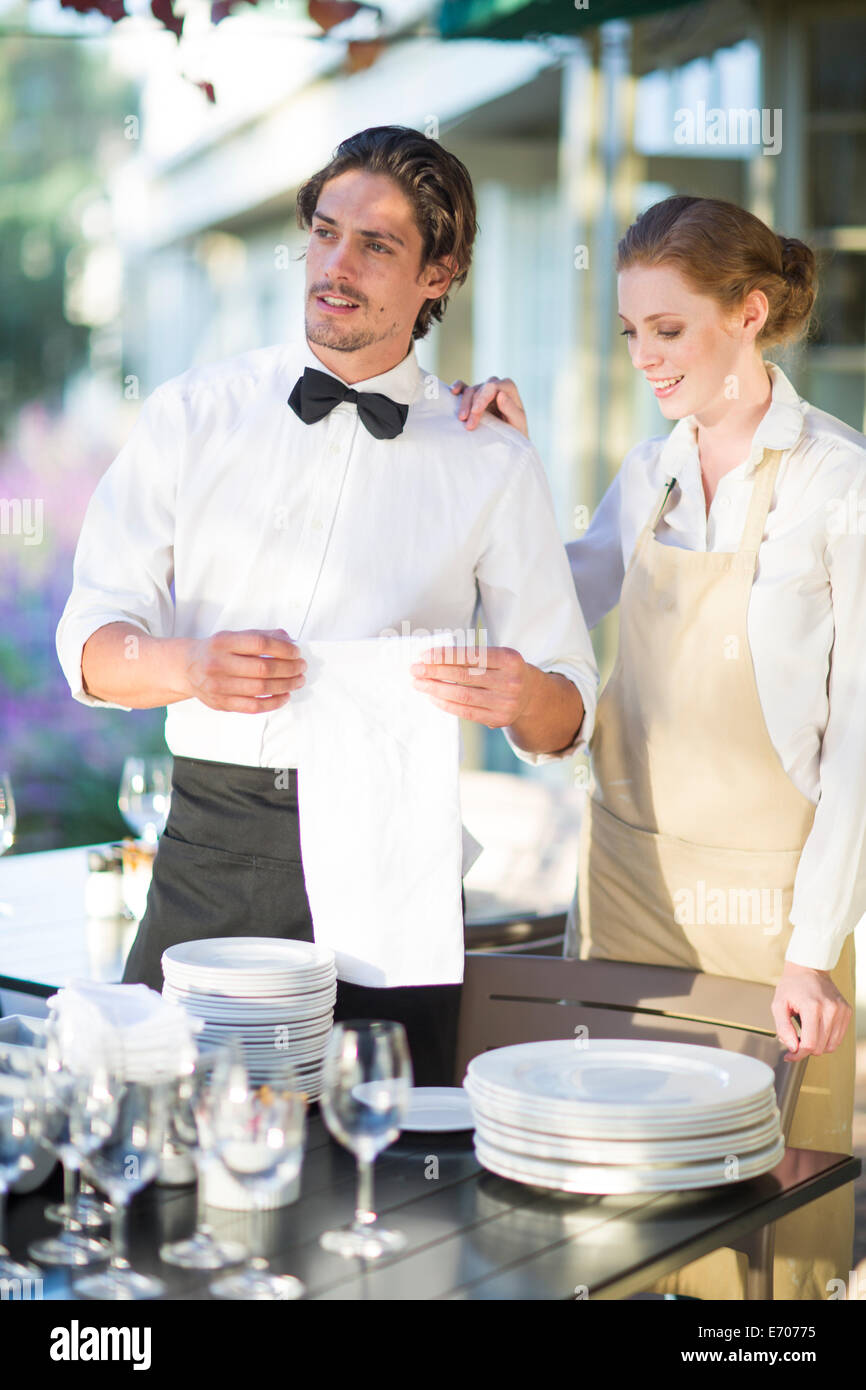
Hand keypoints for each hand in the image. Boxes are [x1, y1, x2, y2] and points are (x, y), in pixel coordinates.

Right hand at [183, 629, 305, 712]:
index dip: (283, 648)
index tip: (296, 652)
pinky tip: (285, 696)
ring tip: (298, 681)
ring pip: (260, 689)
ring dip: (286, 685)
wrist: (187, 668)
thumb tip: (289, 640)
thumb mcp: (234, 636)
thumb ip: (261, 635)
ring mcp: (218, 686)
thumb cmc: (216, 651)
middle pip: (263, 668)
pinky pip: (253, 707)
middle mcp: (218, 663)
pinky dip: (273, 703)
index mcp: (223, 642)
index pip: (259, 643)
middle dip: (289, 668)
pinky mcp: (221, 703)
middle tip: (301, 667)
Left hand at [410, 645, 536, 727]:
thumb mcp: (496, 655)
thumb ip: (470, 656)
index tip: (424, 655)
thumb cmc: (503, 670)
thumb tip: (431, 658)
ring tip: (418, 683)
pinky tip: (432, 697)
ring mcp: (506, 703)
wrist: (529, 694)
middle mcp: (510, 681)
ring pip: (462, 696)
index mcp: (509, 659)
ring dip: (435, 689)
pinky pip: (466, 712)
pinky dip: (445, 704)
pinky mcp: (499, 719)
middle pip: (464, 676)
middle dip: (435, 672)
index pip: (471, 656)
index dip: (446, 656)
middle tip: (414, 669)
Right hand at [449, 376, 528, 436]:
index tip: (475, 412)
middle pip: (480, 389)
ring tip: (461, 419)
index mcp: (508, 388)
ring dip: (464, 404)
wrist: (509, 441)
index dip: (482, 398)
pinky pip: (464, 387)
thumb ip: (511, 409)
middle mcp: (496, 386)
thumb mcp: (517, 423)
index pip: (493, 387)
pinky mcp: (474, 396)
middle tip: (468, 425)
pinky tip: (453, 392)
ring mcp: (484, 390)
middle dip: (472, 405)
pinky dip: (458, 387)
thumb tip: (501, 395)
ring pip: (470, 390)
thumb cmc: (516, 431)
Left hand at [771, 960, 852, 1061]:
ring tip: (807, 1032)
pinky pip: (838, 1038)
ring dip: (817, 1045)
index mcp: (812, 1006)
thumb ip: (783, 1028)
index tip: (789, 1055)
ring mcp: (841, 1010)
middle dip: (806, 1049)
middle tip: (796, 1040)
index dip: (798, 1054)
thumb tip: (792, 1048)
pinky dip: (827, 1039)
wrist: (808, 969)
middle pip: (820, 1047)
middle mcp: (830, 1009)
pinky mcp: (847, 1011)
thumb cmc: (792, 986)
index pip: (809, 1044)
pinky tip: (817, 1028)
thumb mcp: (778, 1004)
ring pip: (831, 1046)